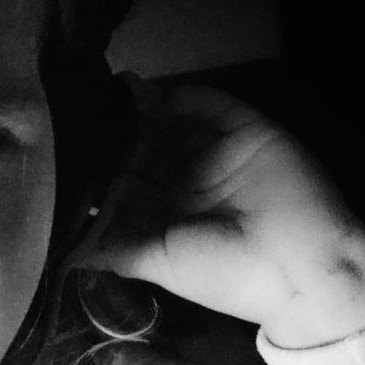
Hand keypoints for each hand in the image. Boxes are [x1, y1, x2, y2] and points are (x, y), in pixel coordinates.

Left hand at [83, 83, 364, 347]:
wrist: (302, 268)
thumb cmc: (224, 273)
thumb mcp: (158, 264)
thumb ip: (113, 249)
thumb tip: (63, 251)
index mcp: (170, 214)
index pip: (128, 181)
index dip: (102, 166)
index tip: (69, 148)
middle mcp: (192, 181)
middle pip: (147, 147)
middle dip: (118, 132)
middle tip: (84, 112)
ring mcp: (220, 156)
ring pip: (174, 124)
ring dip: (144, 109)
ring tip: (110, 94)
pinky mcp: (249, 133)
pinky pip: (215, 106)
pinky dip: (187, 96)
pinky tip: (154, 91)